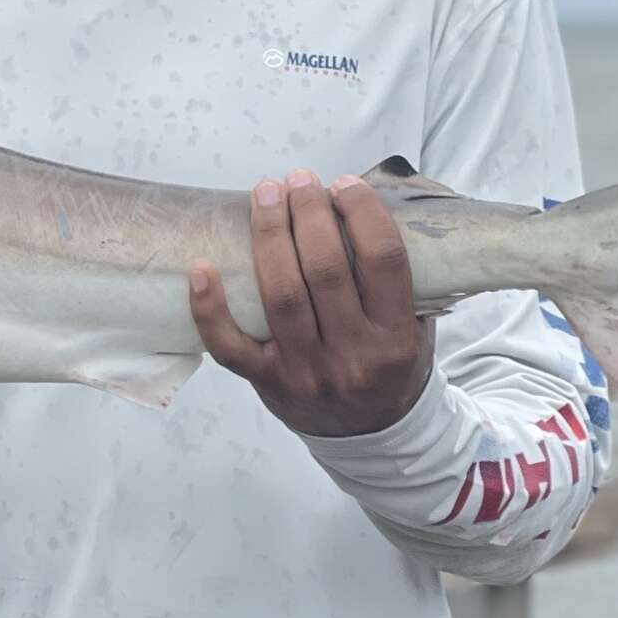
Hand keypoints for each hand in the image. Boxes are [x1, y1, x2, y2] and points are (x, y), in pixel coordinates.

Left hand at [188, 169, 434, 436]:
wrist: (369, 437)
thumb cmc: (391, 366)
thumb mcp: (416, 327)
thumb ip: (401, 279)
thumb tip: (373, 203)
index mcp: (396, 340)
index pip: (384, 261)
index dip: (363, 214)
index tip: (344, 185)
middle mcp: (352, 357)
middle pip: (325, 270)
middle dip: (308, 214)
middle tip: (298, 180)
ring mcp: (305, 372)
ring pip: (281, 295)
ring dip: (269, 236)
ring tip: (265, 194)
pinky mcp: (266, 382)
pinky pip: (229, 346)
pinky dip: (210, 308)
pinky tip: (201, 268)